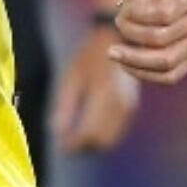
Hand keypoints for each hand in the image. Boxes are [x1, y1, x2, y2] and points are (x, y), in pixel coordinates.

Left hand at [51, 28, 140, 152]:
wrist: (118, 40)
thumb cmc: (90, 56)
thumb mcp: (72, 76)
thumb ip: (64, 104)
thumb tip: (56, 132)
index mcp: (104, 94)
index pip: (89, 132)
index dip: (74, 144)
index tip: (61, 147)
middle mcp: (120, 103)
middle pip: (102, 139)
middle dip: (83, 147)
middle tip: (65, 145)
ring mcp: (129, 106)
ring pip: (110, 138)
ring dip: (92, 144)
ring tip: (73, 139)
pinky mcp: (131, 107)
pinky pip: (116, 131)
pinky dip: (101, 137)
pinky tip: (87, 131)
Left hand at [105, 0, 186, 84]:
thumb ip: (137, 4)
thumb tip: (125, 28)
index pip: (164, 14)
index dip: (137, 16)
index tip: (122, 12)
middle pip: (164, 41)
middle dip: (132, 42)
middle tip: (111, 47)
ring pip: (167, 64)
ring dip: (135, 63)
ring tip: (114, 56)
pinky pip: (170, 76)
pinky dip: (146, 74)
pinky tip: (126, 65)